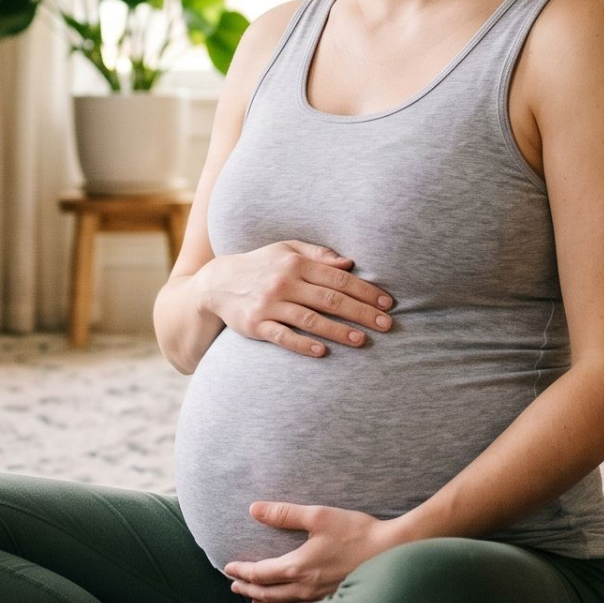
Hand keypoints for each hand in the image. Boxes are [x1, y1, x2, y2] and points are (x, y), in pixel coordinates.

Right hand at [197, 240, 395, 358]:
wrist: (217, 283)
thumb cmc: (261, 265)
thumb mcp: (286, 250)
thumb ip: (318, 255)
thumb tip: (350, 263)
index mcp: (295, 263)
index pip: (338, 278)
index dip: (365, 291)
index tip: (386, 303)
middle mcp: (283, 282)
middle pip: (330, 299)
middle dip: (361, 312)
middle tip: (387, 325)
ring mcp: (269, 305)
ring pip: (310, 319)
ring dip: (338, 331)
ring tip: (362, 341)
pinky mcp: (255, 325)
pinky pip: (283, 337)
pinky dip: (302, 344)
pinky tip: (322, 352)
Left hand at [222, 501, 400, 602]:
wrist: (392, 551)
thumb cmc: (356, 532)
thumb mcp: (318, 516)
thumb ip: (284, 513)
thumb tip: (254, 509)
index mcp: (298, 567)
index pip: (260, 573)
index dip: (242, 571)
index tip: (229, 568)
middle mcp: (305, 588)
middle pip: (268, 592)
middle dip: (248, 588)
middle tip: (233, 585)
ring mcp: (320, 598)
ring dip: (264, 601)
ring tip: (253, 599)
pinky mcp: (333, 601)